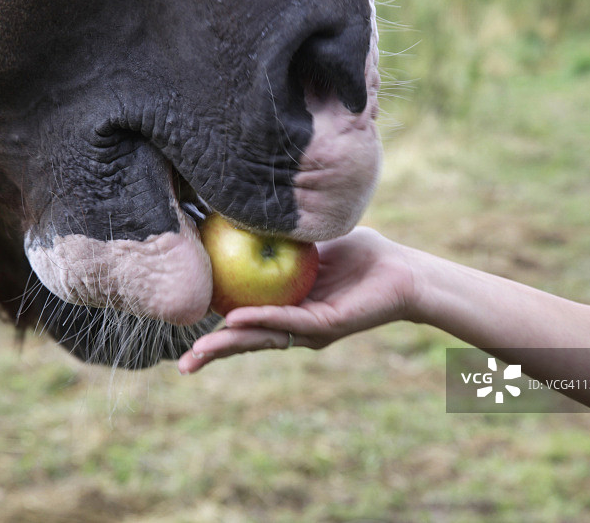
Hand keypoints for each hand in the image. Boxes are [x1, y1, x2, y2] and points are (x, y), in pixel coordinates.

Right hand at [178, 227, 414, 373]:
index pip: (247, 324)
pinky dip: (262, 319)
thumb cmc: (361, 255)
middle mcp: (296, 325)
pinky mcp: (328, 325)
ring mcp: (311, 328)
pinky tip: (237, 320)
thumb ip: (282, 243)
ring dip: (230, 345)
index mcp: (289, 309)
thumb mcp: (312, 246)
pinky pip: (289, 321)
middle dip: (216, 354)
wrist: (403, 268)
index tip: (188, 332)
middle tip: (186, 366)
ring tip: (199, 354)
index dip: (219, 330)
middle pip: (250, 341)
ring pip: (264, 338)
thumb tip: (246, 223)